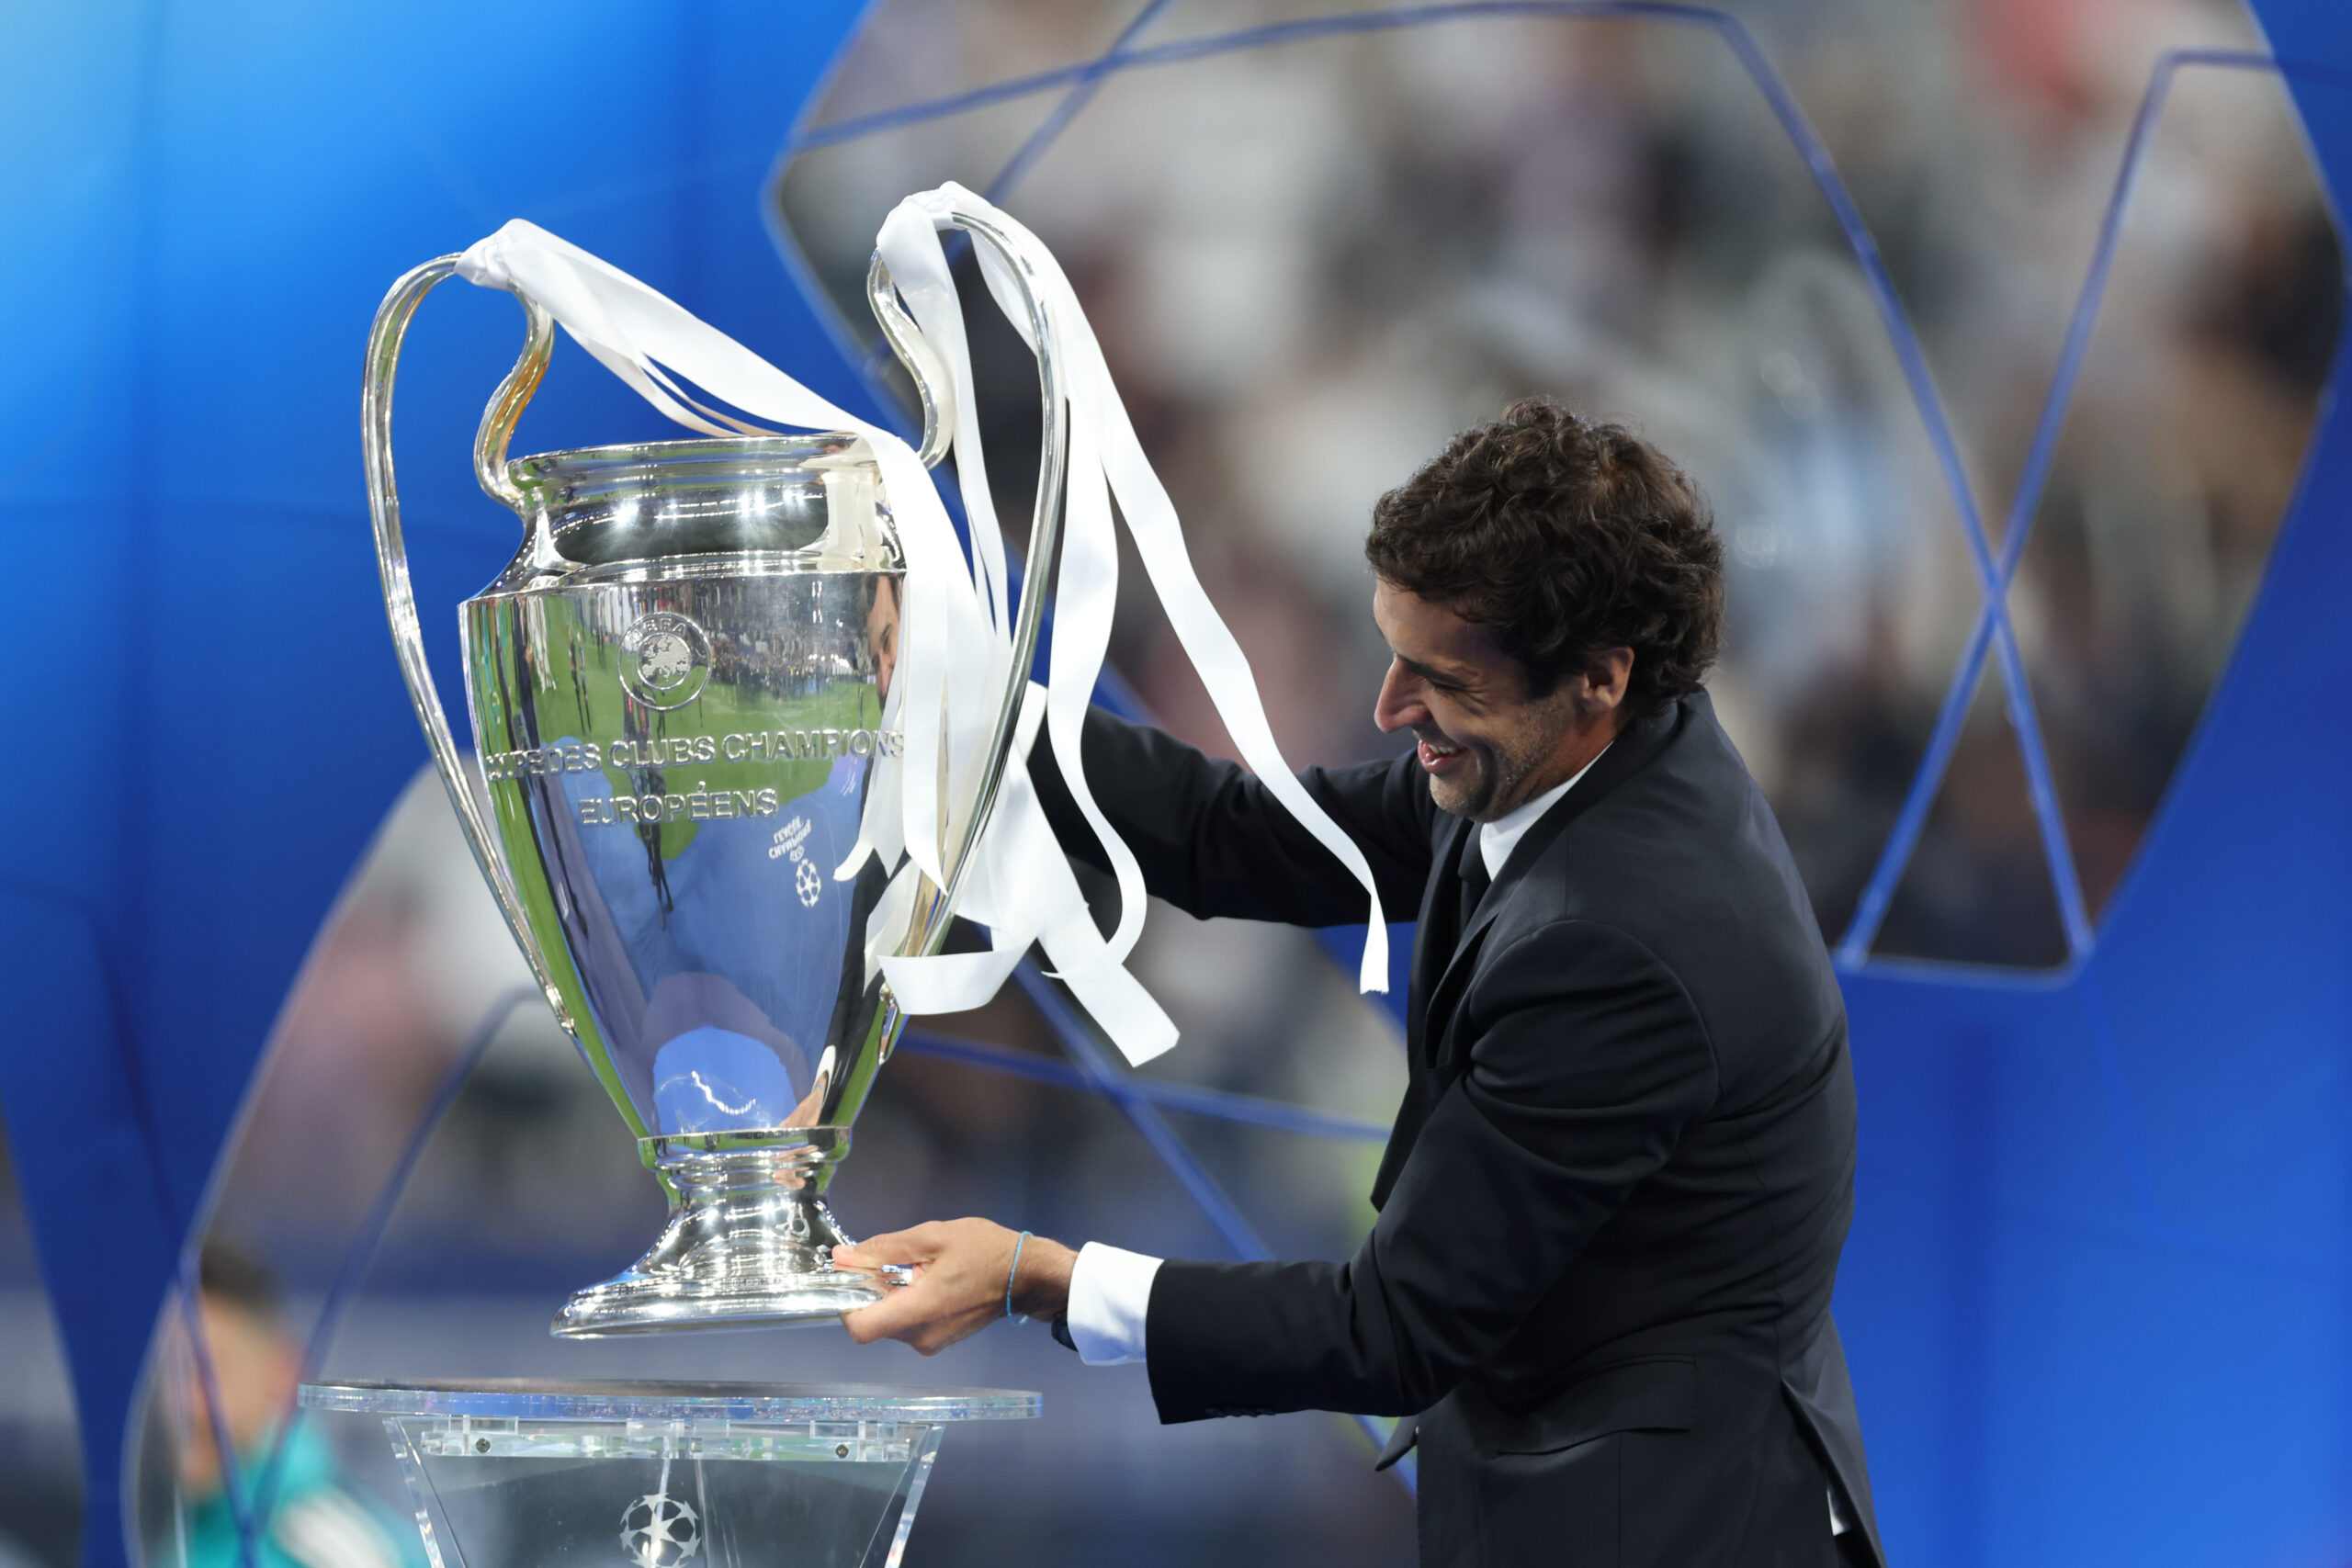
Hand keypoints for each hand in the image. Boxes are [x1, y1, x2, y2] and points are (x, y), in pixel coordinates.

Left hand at [834, 1220, 1075, 1355]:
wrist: (1027, 1275)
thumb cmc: (984, 1251)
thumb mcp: (932, 1237)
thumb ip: (883, 1248)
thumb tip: (842, 1256)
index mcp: (919, 1311)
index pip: (860, 1328)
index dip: (845, 1303)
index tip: (851, 1275)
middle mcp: (920, 1337)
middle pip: (872, 1323)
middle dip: (867, 1292)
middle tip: (882, 1259)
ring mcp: (931, 1343)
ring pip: (889, 1324)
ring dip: (886, 1296)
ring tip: (909, 1266)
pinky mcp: (939, 1341)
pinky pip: (907, 1325)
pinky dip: (903, 1303)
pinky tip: (920, 1279)